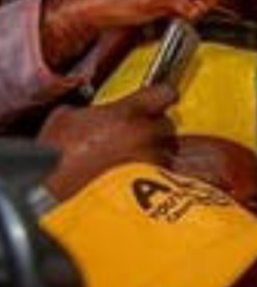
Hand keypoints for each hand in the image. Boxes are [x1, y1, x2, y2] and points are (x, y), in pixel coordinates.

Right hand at [39, 84, 176, 198]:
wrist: (63, 193)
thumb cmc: (59, 156)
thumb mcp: (66, 118)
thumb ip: (90, 111)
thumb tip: (96, 114)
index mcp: (128, 113)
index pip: (163, 94)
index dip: (161, 95)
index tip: (158, 98)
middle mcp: (148, 135)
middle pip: (167, 125)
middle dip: (154, 127)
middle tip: (134, 134)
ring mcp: (155, 160)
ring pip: (167, 151)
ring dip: (155, 151)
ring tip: (132, 159)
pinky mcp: (158, 185)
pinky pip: (164, 173)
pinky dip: (154, 173)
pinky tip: (136, 177)